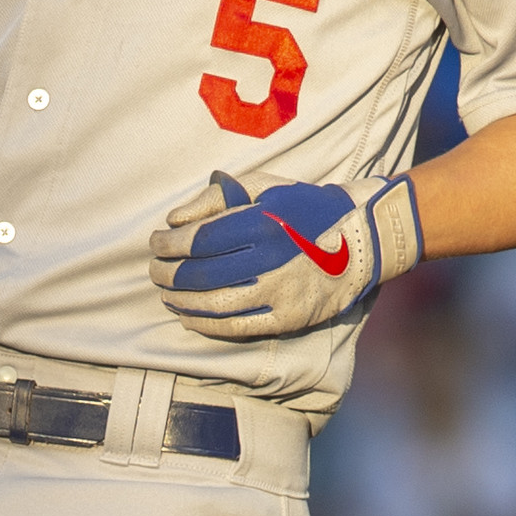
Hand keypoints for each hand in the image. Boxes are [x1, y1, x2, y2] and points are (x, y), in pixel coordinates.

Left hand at [151, 170, 422, 340]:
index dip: (169, 245)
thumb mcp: (263, 187)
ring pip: (214, 306)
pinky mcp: (287, 319)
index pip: (198, 241)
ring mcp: (279, 293)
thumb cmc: (303, 208)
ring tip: (166, 294)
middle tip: (155, 271)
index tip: (157, 243)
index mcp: (261, 223)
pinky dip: (205, 325)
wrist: (361, 240)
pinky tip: (189, 317)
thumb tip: (174, 221)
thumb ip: (215, 198)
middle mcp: (268, 260)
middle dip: (168, 274)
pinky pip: (236, 328)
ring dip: (181, 302)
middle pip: (201, 275)